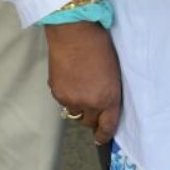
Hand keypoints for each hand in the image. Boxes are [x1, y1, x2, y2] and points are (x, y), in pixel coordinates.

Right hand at [45, 21, 121, 145]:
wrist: (73, 31)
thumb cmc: (99, 44)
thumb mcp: (113, 71)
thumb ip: (109, 91)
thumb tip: (102, 103)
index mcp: (109, 97)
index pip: (108, 126)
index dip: (104, 135)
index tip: (101, 138)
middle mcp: (90, 103)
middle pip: (89, 122)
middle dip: (91, 114)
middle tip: (90, 101)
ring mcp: (72, 99)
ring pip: (74, 112)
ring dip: (77, 104)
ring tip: (78, 85)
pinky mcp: (57, 93)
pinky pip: (62, 101)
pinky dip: (65, 94)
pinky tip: (68, 78)